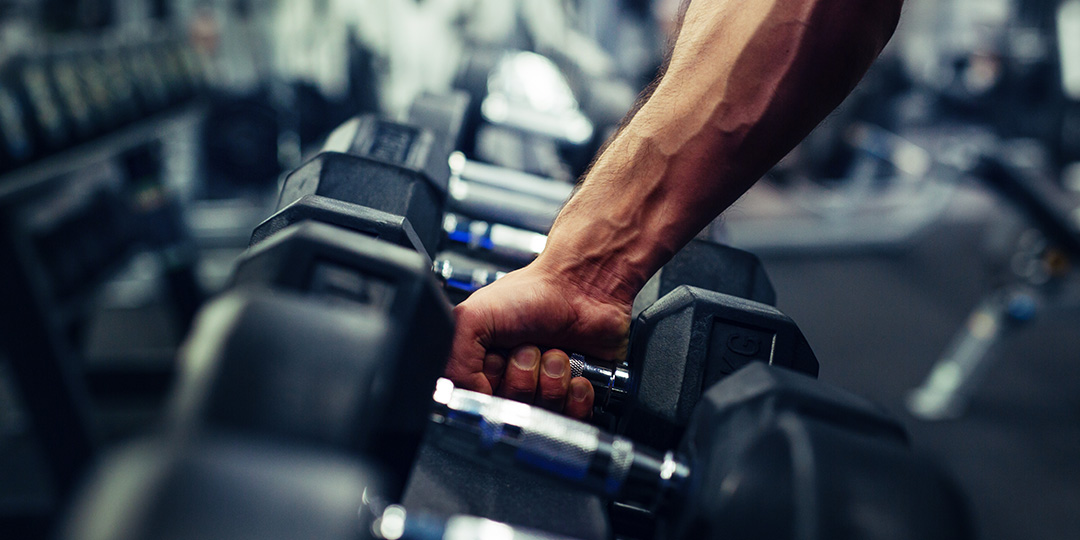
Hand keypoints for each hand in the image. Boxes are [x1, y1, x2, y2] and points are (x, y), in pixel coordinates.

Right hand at [444, 261, 631, 419]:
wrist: (584, 285)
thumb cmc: (534, 292)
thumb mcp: (473, 317)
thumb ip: (455, 362)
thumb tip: (467, 397)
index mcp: (483, 366)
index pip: (479, 402)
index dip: (491, 382)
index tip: (500, 357)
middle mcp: (512, 380)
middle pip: (512, 411)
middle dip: (523, 377)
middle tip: (529, 348)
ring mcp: (543, 390)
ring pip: (543, 413)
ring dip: (552, 379)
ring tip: (554, 352)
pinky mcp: (574, 396)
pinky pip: (573, 417)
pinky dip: (576, 394)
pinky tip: (575, 373)